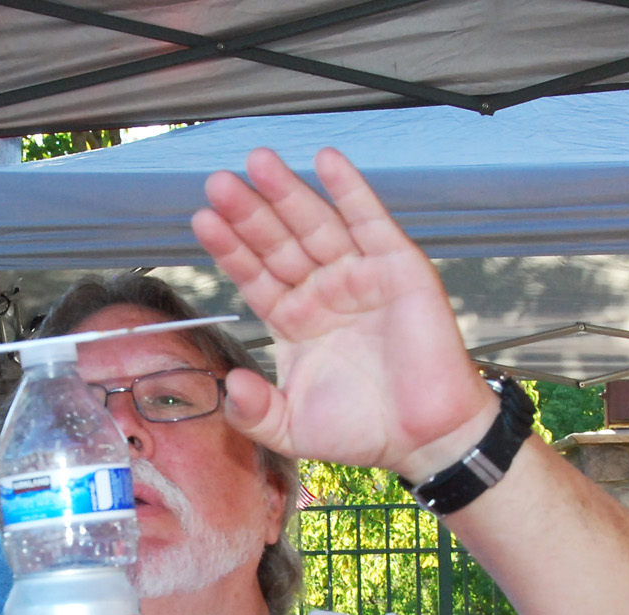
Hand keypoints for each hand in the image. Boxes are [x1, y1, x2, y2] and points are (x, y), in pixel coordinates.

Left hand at [192, 148, 494, 479]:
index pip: (255, 275)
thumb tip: (231, 385)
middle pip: (278, 243)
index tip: (202, 220)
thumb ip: (254, 413)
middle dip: (249, 213)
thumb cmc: (363, 431)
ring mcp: (359, 276)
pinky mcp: (398, 268)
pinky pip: (370, 221)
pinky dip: (350, 189)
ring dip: (287, 192)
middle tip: (218, 182)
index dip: (230, 249)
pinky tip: (325, 160)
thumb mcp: (292, 429)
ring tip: (257, 162)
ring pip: (316, 225)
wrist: (426, 439)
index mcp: (295, 321)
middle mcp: (323, 292)